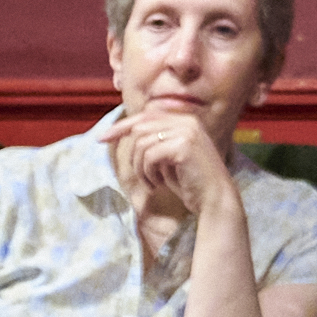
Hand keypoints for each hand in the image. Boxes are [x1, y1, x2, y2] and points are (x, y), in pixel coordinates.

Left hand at [109, 97, 231, 226]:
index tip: (101, 139)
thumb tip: (122, 132)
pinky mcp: (184, 144)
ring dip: (141, 168)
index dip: (121, 127)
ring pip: (141, 143)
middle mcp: (186, 121)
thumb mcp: (168, 158)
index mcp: (184, 121)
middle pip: (139, 129)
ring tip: (152, 183)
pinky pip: (150, 155)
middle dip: (133, 156)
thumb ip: (152, 142)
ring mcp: (187, 131)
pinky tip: (158, 185)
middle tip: (143, 178)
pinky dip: (148, 173)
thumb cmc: (190, 183)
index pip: (144, 117)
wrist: (215, 199)